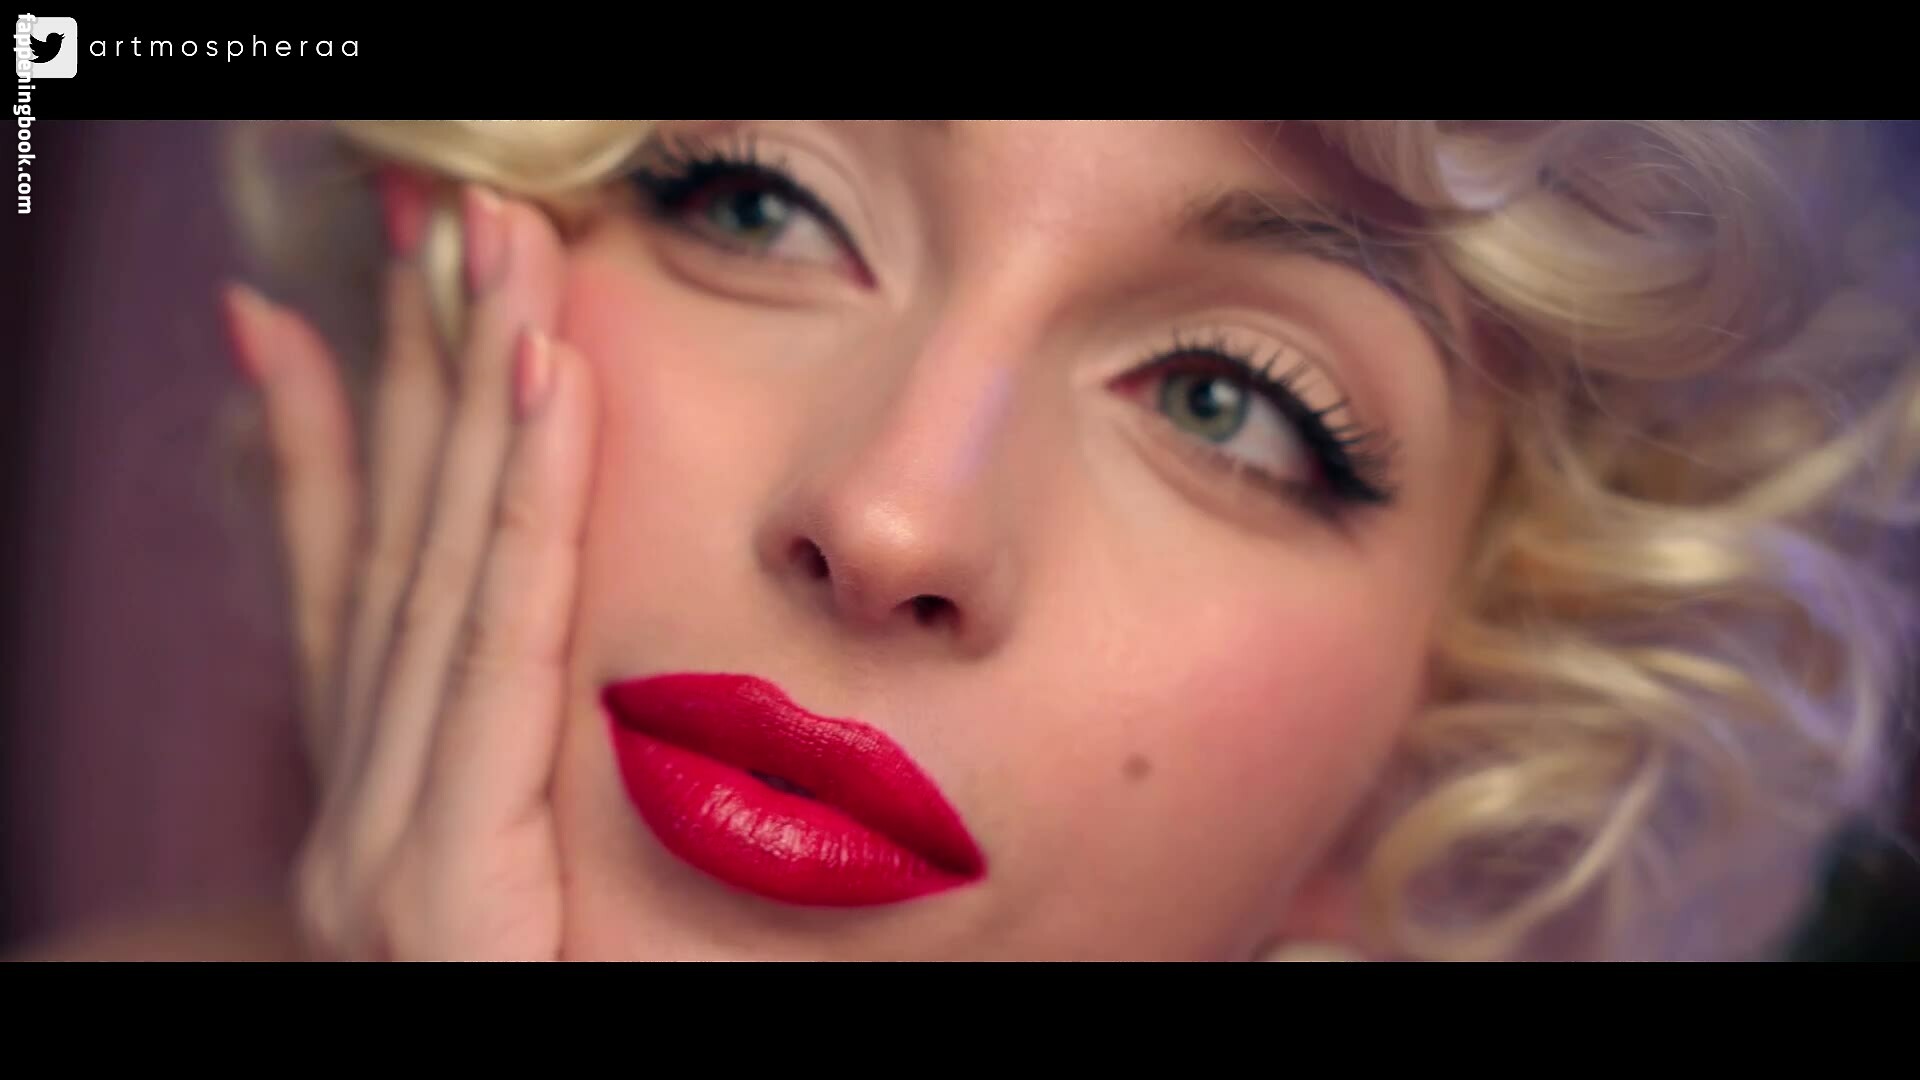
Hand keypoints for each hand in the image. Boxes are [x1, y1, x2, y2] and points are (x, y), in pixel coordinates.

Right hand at [222, 176, 597, 959]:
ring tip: (484, 247)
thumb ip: (515, 784)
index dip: (326, 439)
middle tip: (431, 207)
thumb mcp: (517, 896)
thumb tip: (555, 677)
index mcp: (373, 818)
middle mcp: (351, 820)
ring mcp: (376, 854)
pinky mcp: (433, 888)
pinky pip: (494, 652)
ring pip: (429, 571)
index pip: (348, 591)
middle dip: (405, 371)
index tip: (317, 308)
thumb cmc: (578, 1024)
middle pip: (385, 552)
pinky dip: (515, 508)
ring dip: (457, 394)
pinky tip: (538, 386)